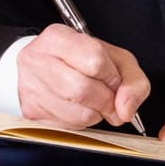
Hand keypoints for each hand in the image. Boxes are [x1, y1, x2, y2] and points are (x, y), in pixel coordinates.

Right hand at [14, 24, 150, 128]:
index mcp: (59, 38)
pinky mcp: (32, 113)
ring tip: (94, 102)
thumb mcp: (112, 57)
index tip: (113, 79)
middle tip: (109, 98)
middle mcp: (39, 61)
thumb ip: (132, 79)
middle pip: (84, 90)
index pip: (95, 60)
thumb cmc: (77, 60)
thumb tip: (127, 109)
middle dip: (107, 100)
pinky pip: (68, 127)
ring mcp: (32, 88)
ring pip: (78, 114)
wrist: (39, 68)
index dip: (112, 76)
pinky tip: (78, 109)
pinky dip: (82, 122)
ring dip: (96, 114)